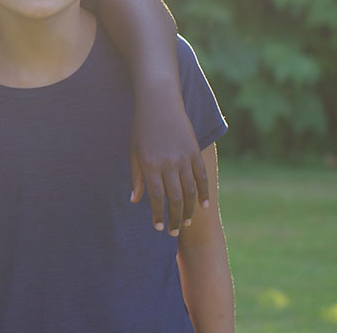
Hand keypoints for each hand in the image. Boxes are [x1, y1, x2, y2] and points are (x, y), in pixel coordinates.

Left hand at [129, 91, 208, 235]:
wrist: (160, 103)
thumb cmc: (142, 129)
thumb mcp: (133, 152)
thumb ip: (136, 177)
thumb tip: (135, 201)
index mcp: (150, 164)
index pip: (156, 197)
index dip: (158, 214)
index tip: (159, 227)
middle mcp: (168, 164)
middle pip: (175, 199)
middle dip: (174, 218)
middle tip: (173, 232)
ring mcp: (183, 158)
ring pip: (190, 191)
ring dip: (189, 210)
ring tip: (186, 222)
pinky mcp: (194, 153)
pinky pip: (201, 177)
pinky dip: (203, 193)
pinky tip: (202, 206)